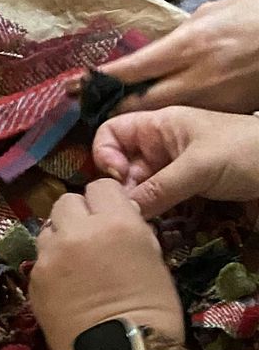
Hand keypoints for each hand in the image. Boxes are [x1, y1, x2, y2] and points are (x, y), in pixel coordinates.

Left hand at [30, 179, 183, 349]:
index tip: (111, 215)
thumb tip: (119, 219)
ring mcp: (50, 255)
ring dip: (61, 238)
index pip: (100, 186)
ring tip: (75, 263)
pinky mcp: (33, 278)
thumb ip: (132, 231)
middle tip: (90, 238)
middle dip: (78, 215)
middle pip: (66, 202)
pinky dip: (51, 266)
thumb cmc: (153, 312)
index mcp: (116, 222)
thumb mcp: (155, 261)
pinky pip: (40, 258)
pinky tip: (65, 287)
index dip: (106, 200)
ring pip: (48, 228)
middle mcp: (78, 231)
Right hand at [94, 107, 258, 218]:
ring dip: (138, 203)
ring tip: (142, 222)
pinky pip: (158, 198)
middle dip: (121, 186)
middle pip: (122, 162)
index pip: (111, 132)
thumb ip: (157, 189)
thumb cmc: (244, 152)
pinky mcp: (187, 188)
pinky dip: (154, 212)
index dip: (105, 153)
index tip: (120, 179)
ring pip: (139, 184)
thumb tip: (121, 212)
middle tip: (132, 209)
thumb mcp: (197, 168)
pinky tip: (156, 225)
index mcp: (159, 124)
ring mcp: (174, 167)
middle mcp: (161, 144)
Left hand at [108, 0, 258, 114]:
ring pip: (164, 115)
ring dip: (142, 112)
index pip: (134, 68)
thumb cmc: (256, 16)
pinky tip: (165, 109)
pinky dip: (174, 113)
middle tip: (95, 104)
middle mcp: (198, 77)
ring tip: (123, 108)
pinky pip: (191, 116)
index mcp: (190, 44)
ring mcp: (214, 100)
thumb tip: (158, 51)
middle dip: (115, 105)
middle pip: (142, 102)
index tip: (83, 83)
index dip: (104, 78)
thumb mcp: (211, 14)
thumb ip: (179, 35)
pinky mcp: (229, 112)